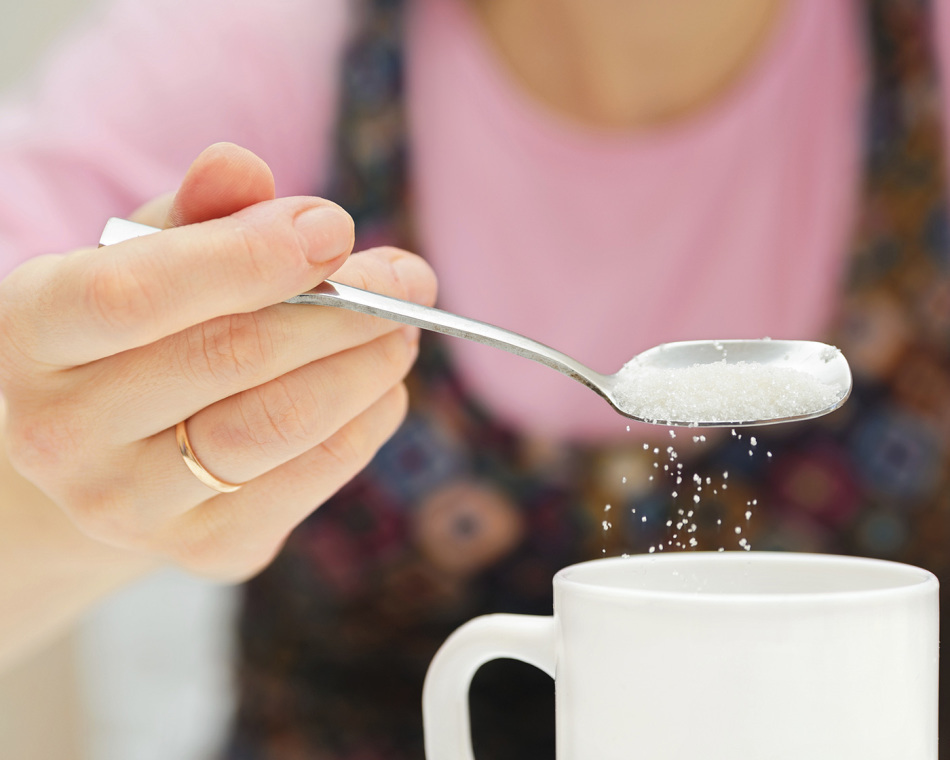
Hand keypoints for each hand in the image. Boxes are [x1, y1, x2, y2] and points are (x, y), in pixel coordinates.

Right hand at [0, 143, 436, 580]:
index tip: (334, 227)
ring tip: (403, 329)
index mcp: (30, 335)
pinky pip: (311, 477)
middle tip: (410, 279)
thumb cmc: (135, 334)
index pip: (135, 292)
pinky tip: (381, 386)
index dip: (247, 256)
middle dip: (343, 308)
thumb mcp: (144, 258)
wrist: (112, 450)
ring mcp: (131, 507)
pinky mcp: (206, 548)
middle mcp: (62, 435)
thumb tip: (241, 167)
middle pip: (230, 358)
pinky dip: (366, 422)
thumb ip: (192, 213)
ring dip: (365, 367)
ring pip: (280, 425)